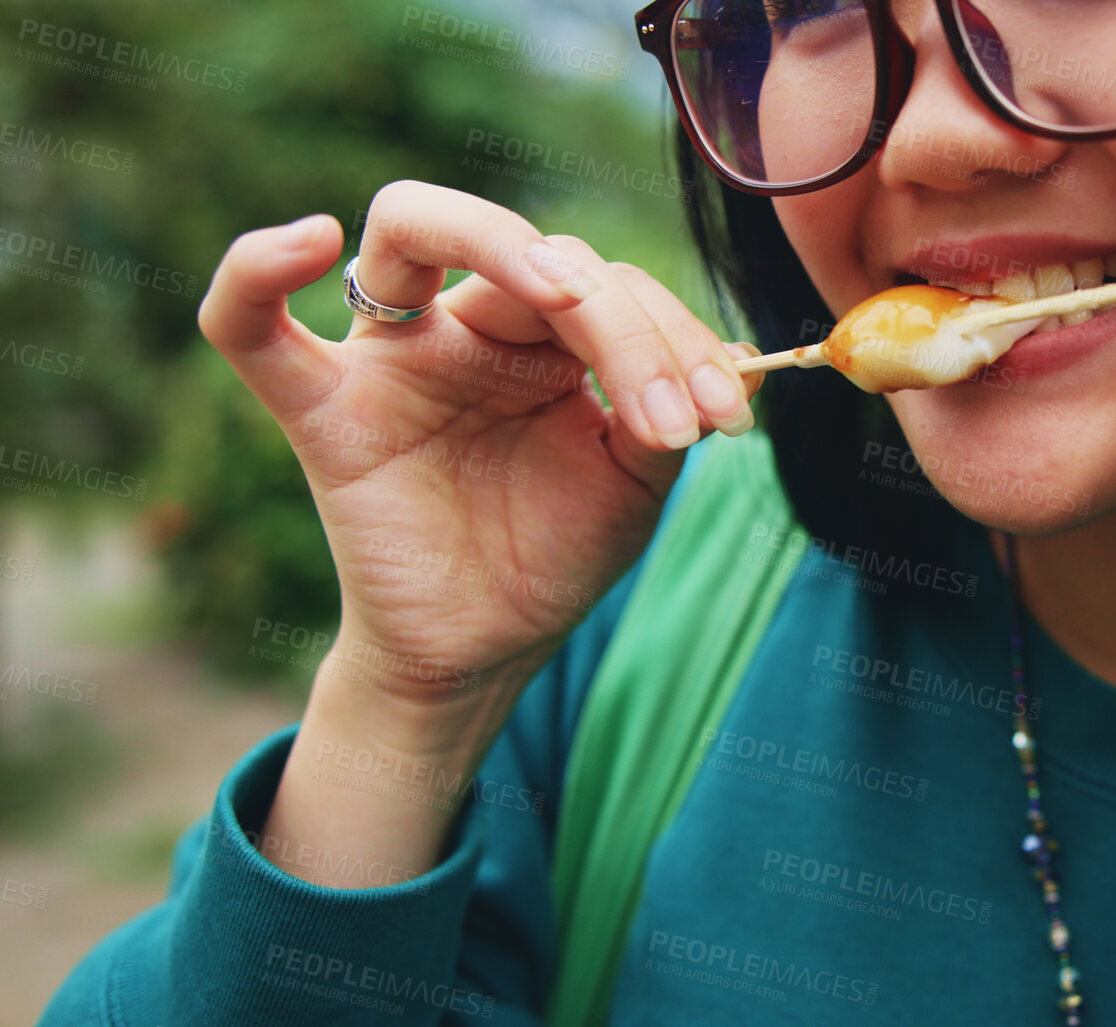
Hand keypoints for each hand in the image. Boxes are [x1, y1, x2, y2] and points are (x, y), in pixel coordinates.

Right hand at [199, 181, 763, 720]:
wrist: (485, 650)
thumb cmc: (551, 553)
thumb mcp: (634, 478)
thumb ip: (666, 405)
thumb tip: (739, 356)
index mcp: (541, 334)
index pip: (606, 281)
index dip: (675, 335)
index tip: (727, 416)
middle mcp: (464, 323)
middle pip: (539, 256)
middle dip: (625, 322)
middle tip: (672, 413)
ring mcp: (389, 358)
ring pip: (416, 231)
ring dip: (508, 249)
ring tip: (574, 304)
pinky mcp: (324, 414)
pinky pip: (249, 330)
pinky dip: (253, 273)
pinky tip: (311, 239)